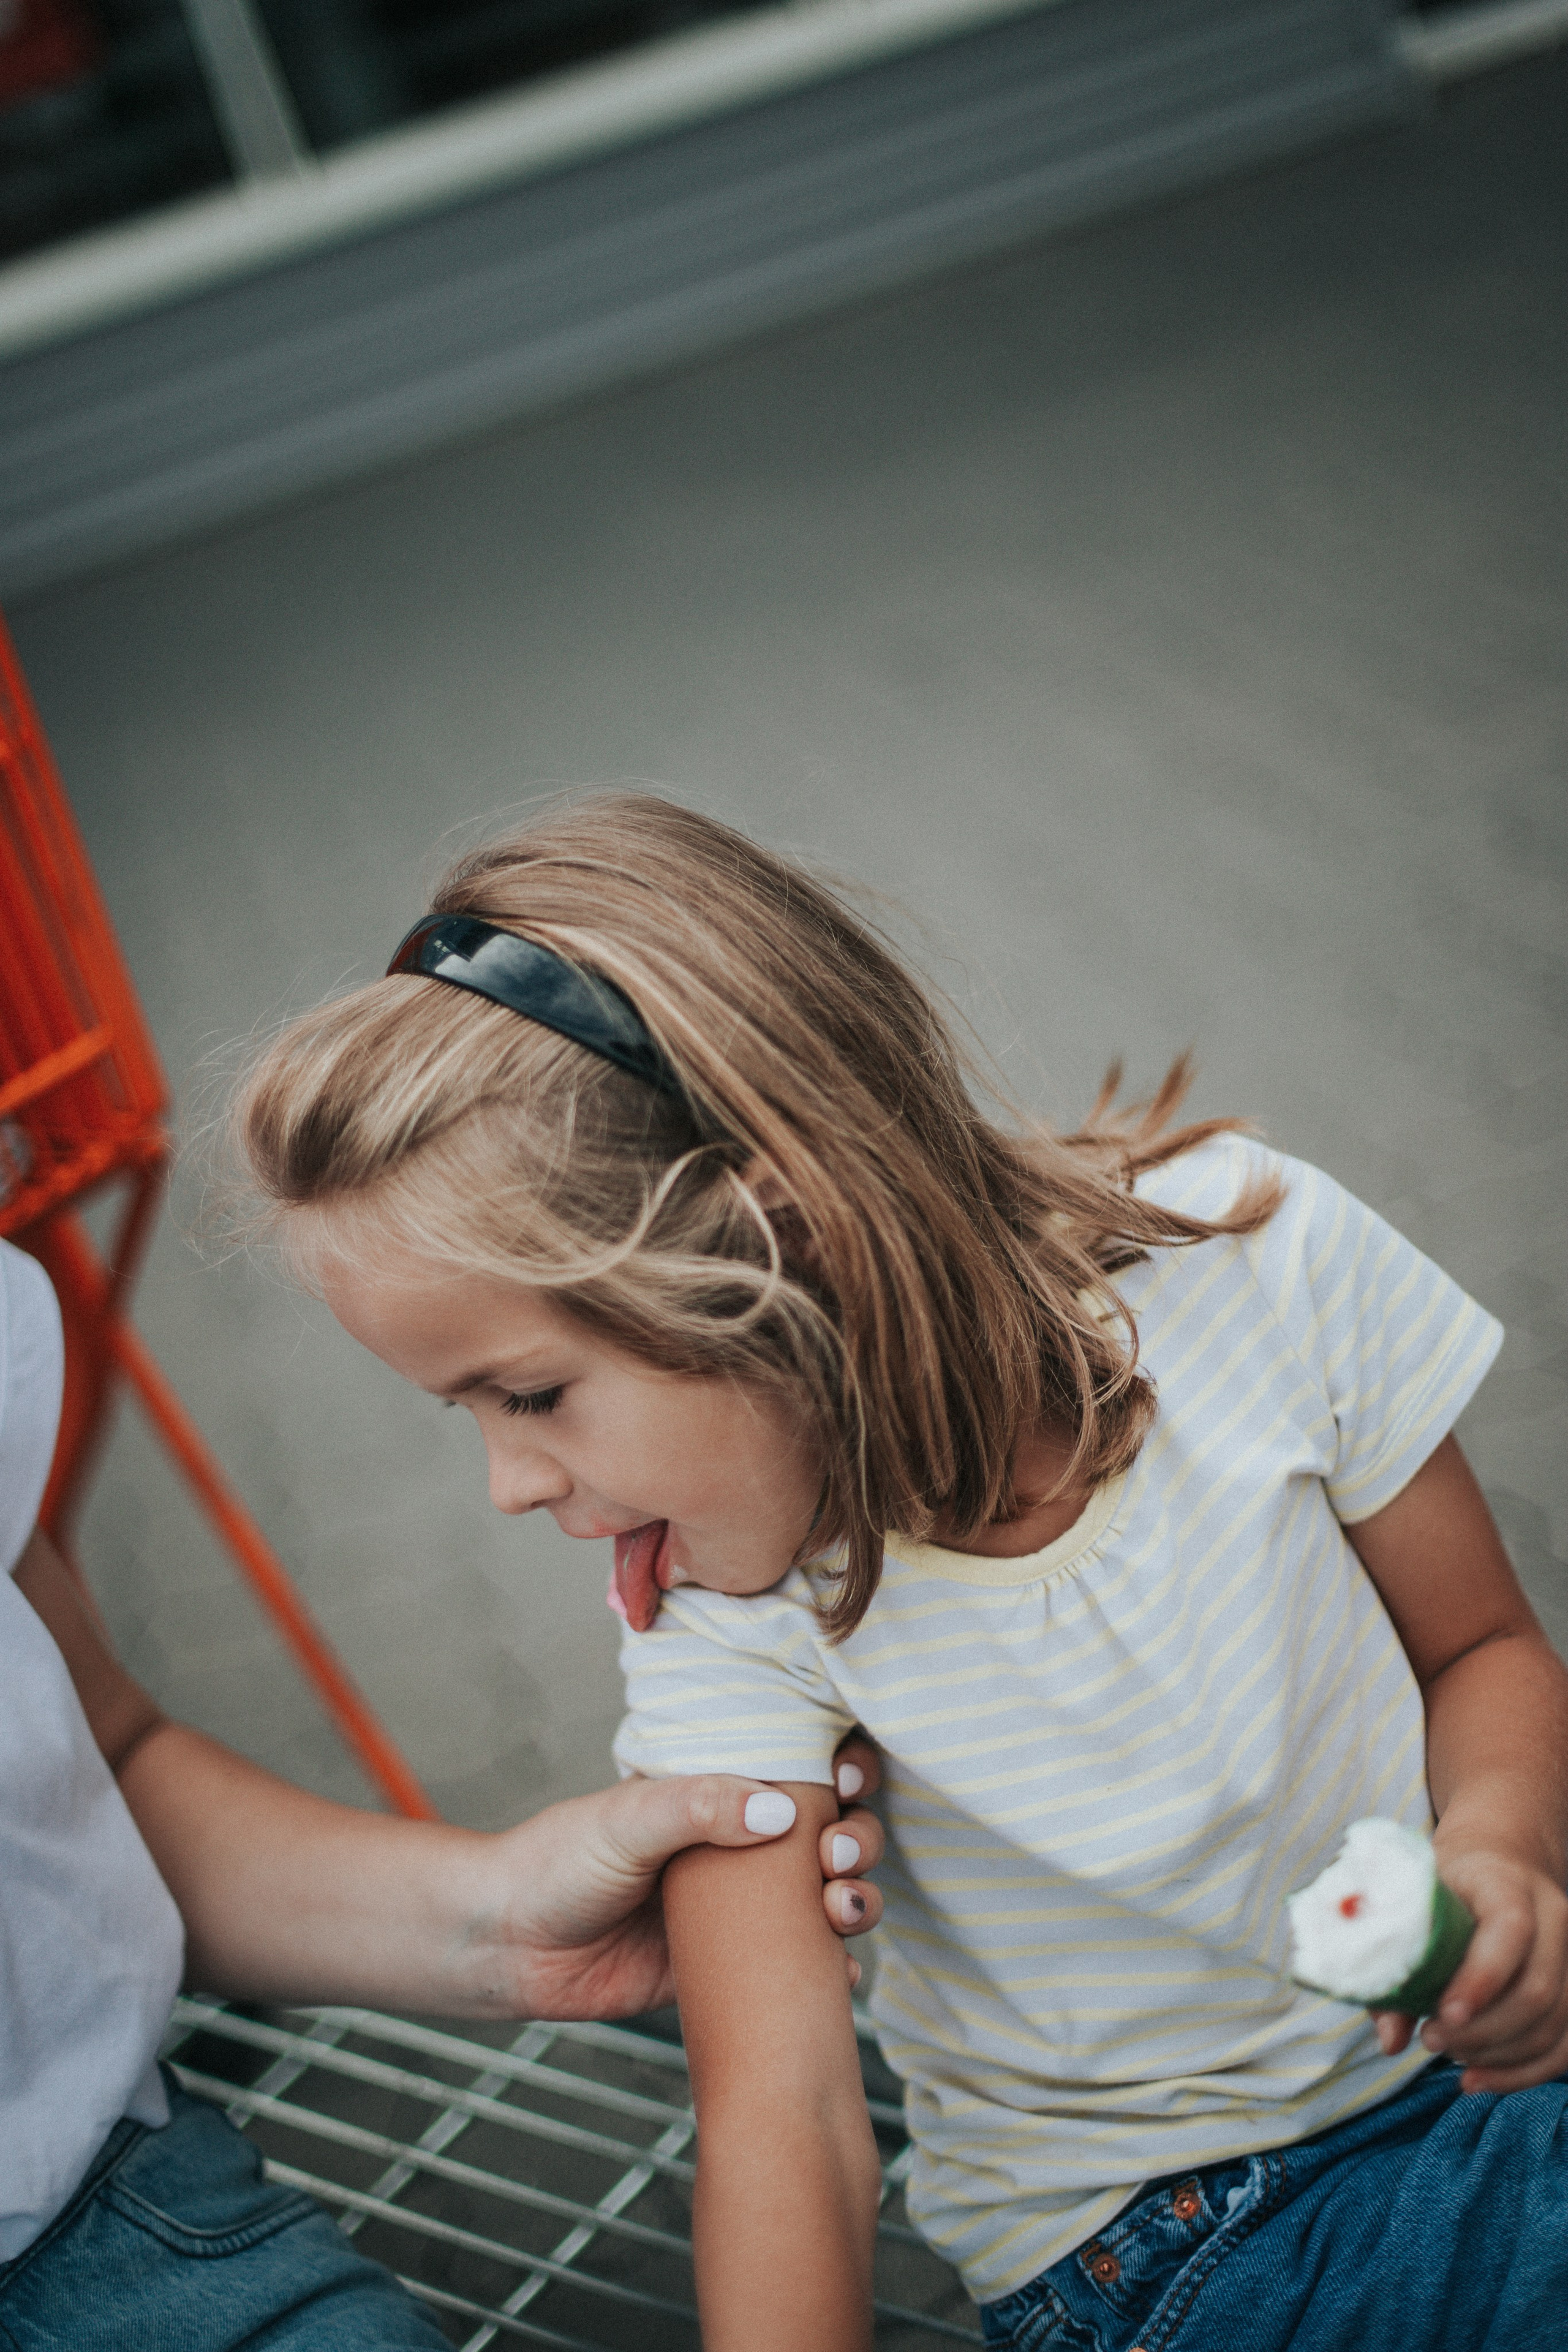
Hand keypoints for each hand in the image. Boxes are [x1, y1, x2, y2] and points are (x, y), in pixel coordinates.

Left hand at [490, 1742, 884, 2020]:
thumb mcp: (626, 1819)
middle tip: (835, 1859)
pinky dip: (835, 1974)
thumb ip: (698, 1807)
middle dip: (857, 1841)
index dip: (845, 1765)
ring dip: (856, 1901)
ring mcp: (741, 1910)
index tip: (849, 1777)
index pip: (802, 1763)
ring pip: (827, 1898)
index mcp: (719, 1792)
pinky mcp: (732, 1970)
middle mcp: (740, 1846)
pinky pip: (799, 1970)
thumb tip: (783, 1809)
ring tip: (842, 1912)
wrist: (509, 1947)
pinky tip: (843, 1978)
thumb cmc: (557, 1862)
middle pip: (832, 1833)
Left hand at [1372, 1850, 1567, 2090]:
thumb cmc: (1449, 1883)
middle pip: (1537, 1988)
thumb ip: (1398, 1967)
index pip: (1510, 1930)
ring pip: (1555, 2024)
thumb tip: (1391, 2040)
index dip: (1481, 1978)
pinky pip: (1564, 2046)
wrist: (1501, 1856)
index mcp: (1508, 1881)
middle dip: (1483, 2030)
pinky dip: (1523, 2073)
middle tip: (1432, 2040)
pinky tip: (1480, 2080)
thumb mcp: (1416, 1900)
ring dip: (1500, 2055)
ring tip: (1451, 2056)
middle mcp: (1554, 1917)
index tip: (1443, 2015)